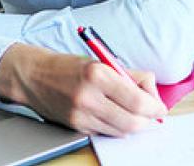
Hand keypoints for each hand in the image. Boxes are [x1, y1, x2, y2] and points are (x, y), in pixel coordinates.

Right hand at [0, 43, 166, 136]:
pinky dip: (116, 127)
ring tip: (133, 113)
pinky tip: (114, 116)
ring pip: (120, 131)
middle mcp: (88, 97)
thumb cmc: (69, 66)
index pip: (138, 101)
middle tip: (151, 114)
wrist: (33, 76)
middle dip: (147, 120)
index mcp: (98, 74)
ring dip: (133, 125)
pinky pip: (105, 132)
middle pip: (132, 122)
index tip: (160, 108)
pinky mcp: (75, 126)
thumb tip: (153, 93)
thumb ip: (131, 76)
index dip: (155, 108)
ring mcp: (80, 115)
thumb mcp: (102, 61)